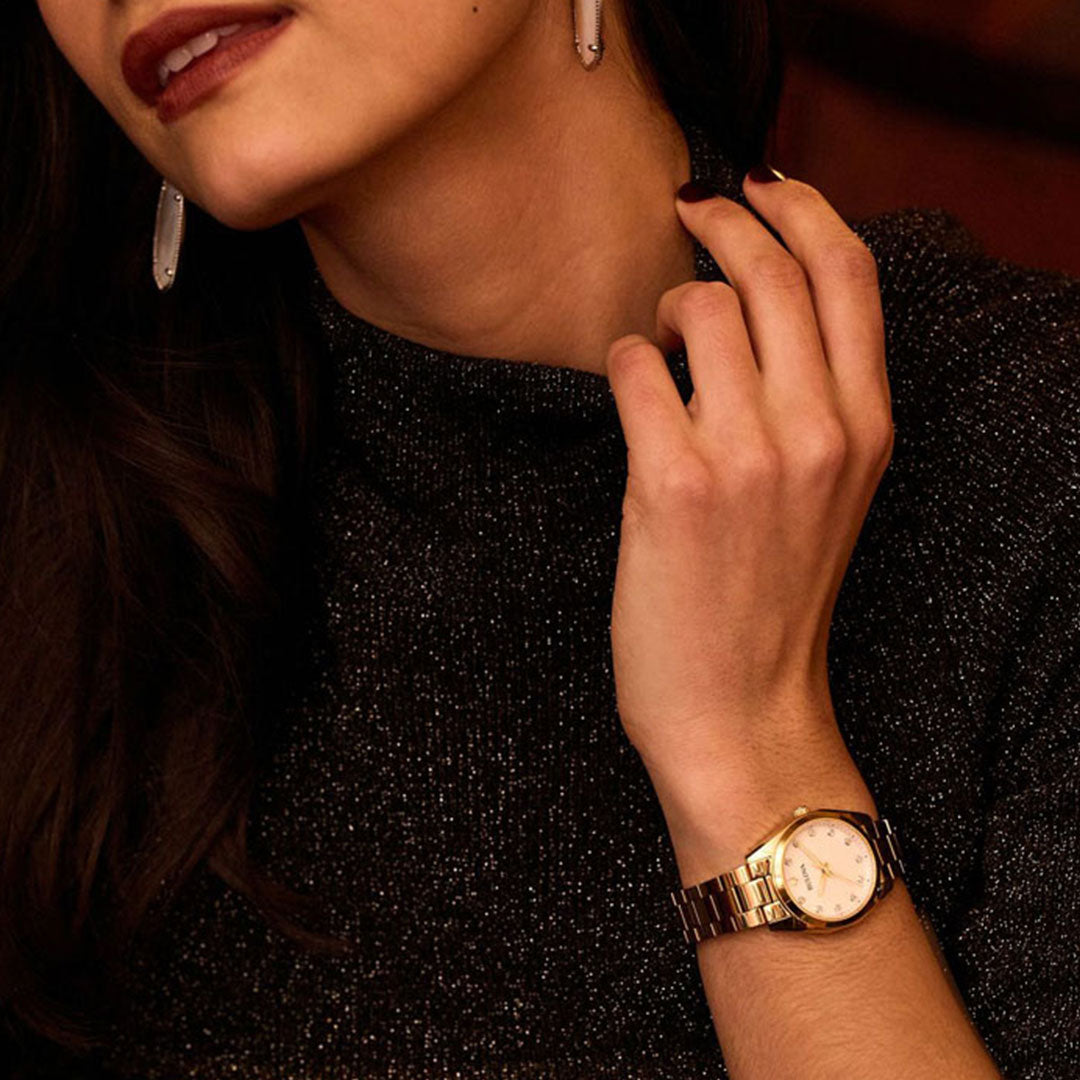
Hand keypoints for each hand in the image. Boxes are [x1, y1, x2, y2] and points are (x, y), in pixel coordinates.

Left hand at [605, 171, 892, 804]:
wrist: (740, 710)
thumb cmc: (772, 600)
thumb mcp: (830, 492)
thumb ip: (814, 398)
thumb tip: (752, 304)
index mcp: (866, 427)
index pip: (848, 274)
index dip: (801, 207)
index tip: (759, 182)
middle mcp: (818, 430)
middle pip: (772, 270)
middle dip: (721, 216)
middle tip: (687, 208)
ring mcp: (747, 456)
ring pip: (698, 308)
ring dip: (664, 310)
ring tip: (658, 348)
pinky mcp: (671, 483)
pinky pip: (634, 366)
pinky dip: (623, 361)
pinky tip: (630, 392)